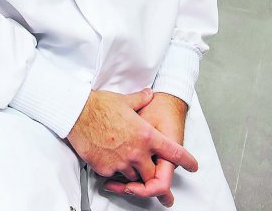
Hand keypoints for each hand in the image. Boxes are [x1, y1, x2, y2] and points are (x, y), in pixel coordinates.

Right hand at [67, 88, 196, 199]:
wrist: (78, 113)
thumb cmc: (101, 105)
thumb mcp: (126, 100)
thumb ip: (141, 99)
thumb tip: (148, 94)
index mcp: (146, 135)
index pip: (173, 152)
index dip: (186, 160)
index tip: (193, 165)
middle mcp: (136, 152)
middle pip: (152, 173)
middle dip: (151, 170)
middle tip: (148, 165)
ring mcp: (121, 163)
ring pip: (134, 177)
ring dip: (133, 172)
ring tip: (126, 159)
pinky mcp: (105, 169)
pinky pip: (116, 176)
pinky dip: (116, 171)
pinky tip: (111, 160)